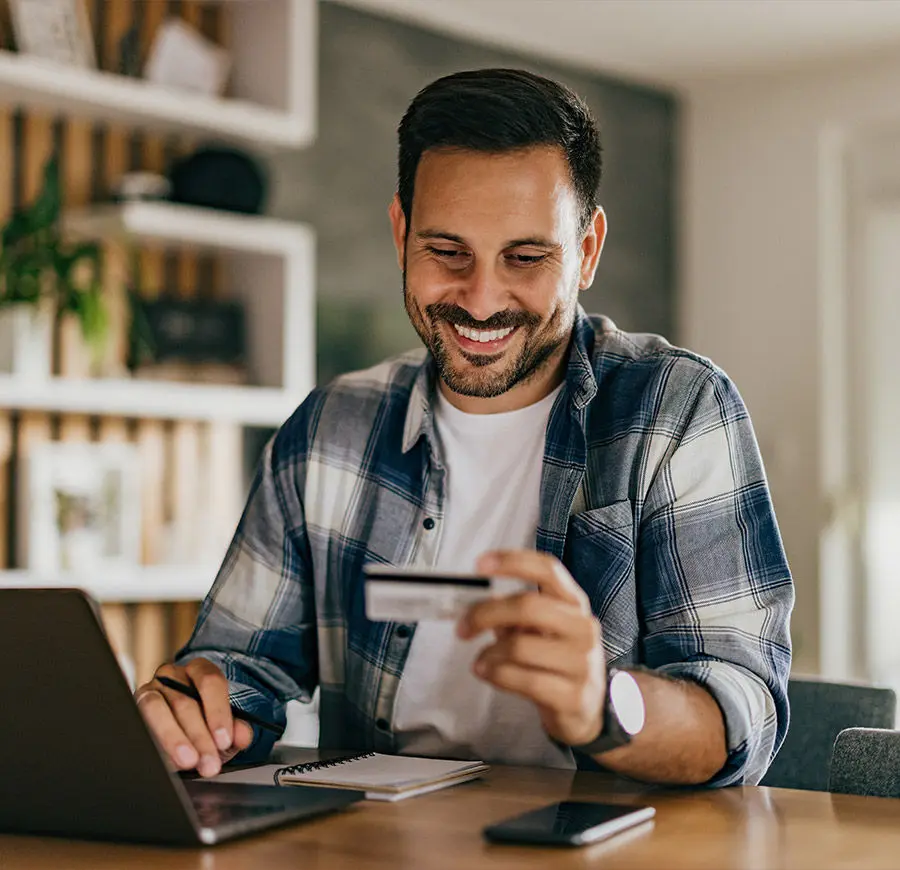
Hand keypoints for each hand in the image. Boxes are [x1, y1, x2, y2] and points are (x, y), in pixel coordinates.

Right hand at [134, 658, 253, 777]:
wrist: (180, 728)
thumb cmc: (204, 724)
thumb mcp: (223, 726)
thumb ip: (236, 728)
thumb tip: (242, 735)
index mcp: (199, 670)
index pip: (210, 682)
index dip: (218, 712)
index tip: (224, 740)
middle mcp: (172, 676)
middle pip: (185, 702)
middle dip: (199, 737)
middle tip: (209, 763)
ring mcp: (149, 690)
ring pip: (157, 710)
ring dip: (173, 739)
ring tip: (188, 762)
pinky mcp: (132, 709)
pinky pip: (138, 723)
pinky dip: (153, 742)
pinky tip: (164, 760)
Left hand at [457, 550, 606, 746]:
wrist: (585, 710)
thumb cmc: (554, 661)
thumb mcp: (539, 631)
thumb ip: (514, 614)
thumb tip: (475, 603)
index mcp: (574, 603)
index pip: (548, 570)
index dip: (514, 562)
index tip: (480, 564)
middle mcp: (583, 628)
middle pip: (528, 606)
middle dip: (486, 614)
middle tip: (462, 627)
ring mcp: (582, 663)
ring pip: (520, 646)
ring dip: (489, 653)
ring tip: (480, 660)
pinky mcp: (573, 697)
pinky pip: (523, 680)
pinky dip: (495, 674)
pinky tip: (487, 673)